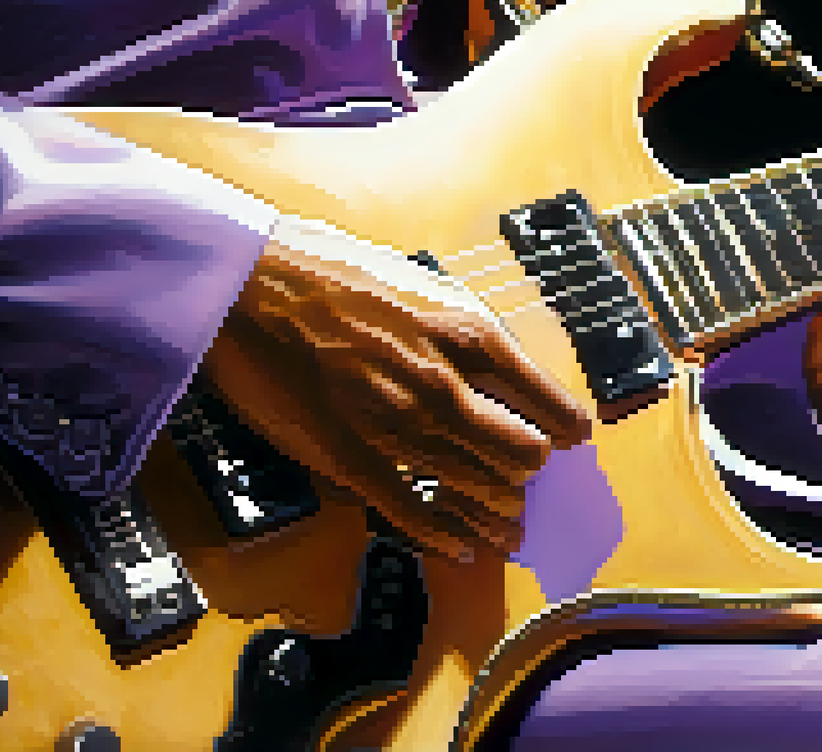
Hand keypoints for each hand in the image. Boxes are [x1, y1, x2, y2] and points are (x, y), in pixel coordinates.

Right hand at [204, 239, 591, 562]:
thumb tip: (504, 368)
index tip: (571, 437)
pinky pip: (414, 512)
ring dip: (500, 511)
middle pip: (522, 454)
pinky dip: (446, 535)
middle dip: (531, 470)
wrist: (251, 286)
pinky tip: (463, 548)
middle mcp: (445, 386)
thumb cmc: (334, 273)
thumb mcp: (426, 285)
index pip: (548, 402)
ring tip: (512, 526)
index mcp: (471, 335)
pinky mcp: (354, 460)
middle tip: (529, 477)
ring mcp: (399, 429)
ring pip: (477, 488)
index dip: (566, 427)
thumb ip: (469, 331)